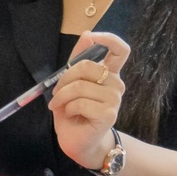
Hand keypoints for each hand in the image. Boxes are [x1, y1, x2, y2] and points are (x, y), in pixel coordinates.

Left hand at [49, 31, 129, 169]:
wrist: (78, 141)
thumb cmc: (74, 111)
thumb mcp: (71, 82)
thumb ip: (78, 59)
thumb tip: (87, 34)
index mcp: (109, 73)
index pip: (120, 49)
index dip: (107, 38)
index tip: (92, 37)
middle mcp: (116, 84)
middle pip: (87, 66)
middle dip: (64, 78)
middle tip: (56, 92)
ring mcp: (115, 99)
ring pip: (80, 86)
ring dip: (62, 96)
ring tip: (60, 105)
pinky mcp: (109, 114)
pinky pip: (80, 103)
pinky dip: (68, 108)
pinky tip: (71, 115)